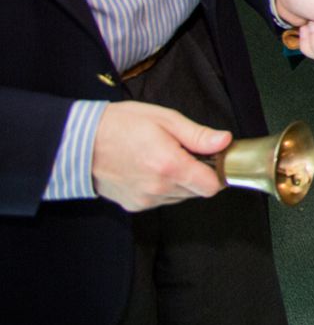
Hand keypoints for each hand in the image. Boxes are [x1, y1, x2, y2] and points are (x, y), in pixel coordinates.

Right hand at [91, 101, 228, 211]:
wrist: (80, 142)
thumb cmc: (120, 125)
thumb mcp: (165, 119)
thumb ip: (198, 135)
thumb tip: (224, 141)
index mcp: (170, 166)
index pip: (212, 186)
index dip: (218, 172)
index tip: (214, 160)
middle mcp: (158, 188)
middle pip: (197, 191)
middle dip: (199, 174)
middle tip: (185, 153)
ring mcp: (145, 199)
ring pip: (180, 197)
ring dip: (181, 181)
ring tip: (164, 158)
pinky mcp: (134, 205)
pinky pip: (161, 200)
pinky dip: (163, 188)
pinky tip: (150, 169)